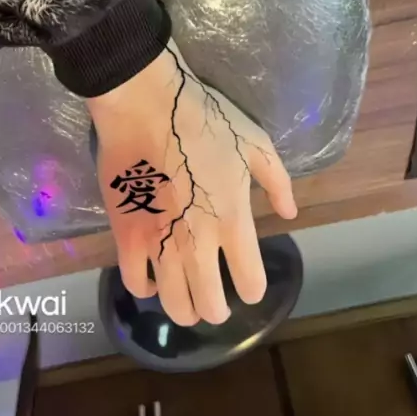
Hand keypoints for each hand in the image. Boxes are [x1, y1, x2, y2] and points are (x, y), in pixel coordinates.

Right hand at [88, 41, 296, 326]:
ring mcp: (159, 243)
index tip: (248, 285)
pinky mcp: (127, 236)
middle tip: (216, 302)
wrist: (145, 105)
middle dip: (217, 310)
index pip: (250, 281)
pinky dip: (147, 289)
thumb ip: (277, 182)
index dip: (252, 289)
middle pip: (210, 305)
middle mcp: (198, 243)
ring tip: (187, 303)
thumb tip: (289, 213)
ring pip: (174, 304)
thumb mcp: (256, 144)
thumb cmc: (205, 120)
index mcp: (233, 221)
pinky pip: (136, 282)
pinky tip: (154, 282)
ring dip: (185, 309)